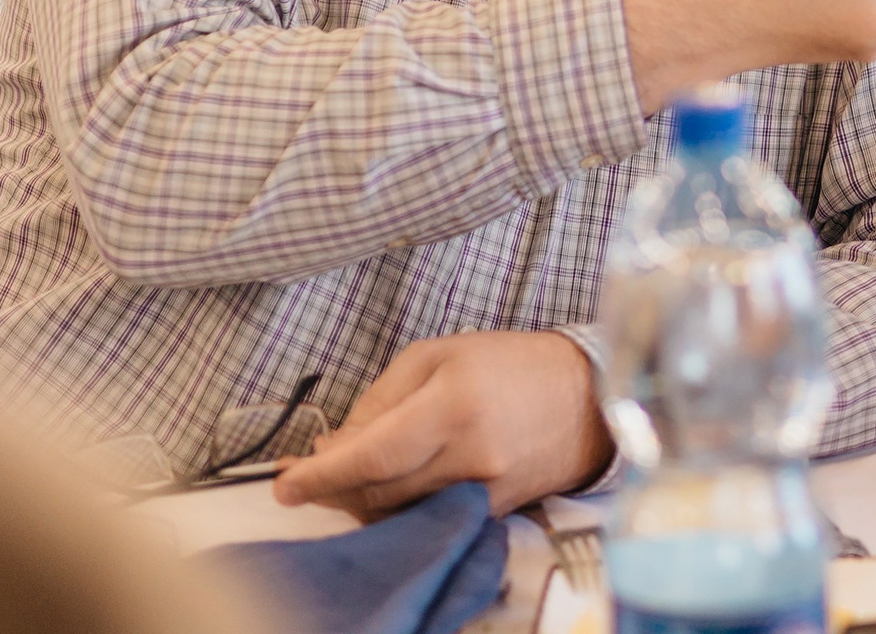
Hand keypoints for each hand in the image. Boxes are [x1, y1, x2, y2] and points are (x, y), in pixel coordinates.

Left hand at [271, 331, 610, 519]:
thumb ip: (380, 399)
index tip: (286, 483)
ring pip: (395, 513)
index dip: (320, 474)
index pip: (369, 457)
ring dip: (359, 498)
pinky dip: (396, 506)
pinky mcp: (490, 514)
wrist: (590, 397)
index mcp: (452, 407)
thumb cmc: (511, 364)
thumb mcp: (439, 355)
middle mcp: (467, 458)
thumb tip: (335, 446)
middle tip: (305, 473)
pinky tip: (389, 484)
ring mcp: (481, 493)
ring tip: (348, 472)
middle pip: (374, 493)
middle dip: (331, 486)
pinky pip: (425, 519)